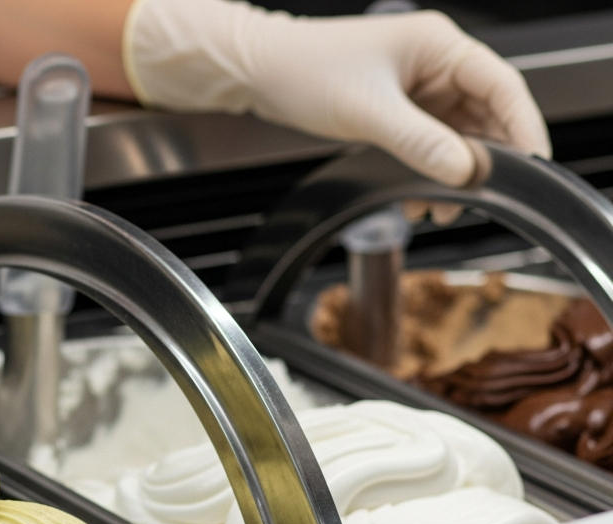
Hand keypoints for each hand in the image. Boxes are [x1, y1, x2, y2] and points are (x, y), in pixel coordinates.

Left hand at [123, 0, 549, 187]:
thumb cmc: (305, 70)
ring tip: (440, 209)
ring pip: (455, 133)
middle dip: (484, 160)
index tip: (534, 167)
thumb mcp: (367, 113)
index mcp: (439, 45)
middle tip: (482, 199)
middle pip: (484, 114)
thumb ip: (419, 143)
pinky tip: (415, 200)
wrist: (258, 72)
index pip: (503, 85)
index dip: (523, 128)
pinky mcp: (397, 107)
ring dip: (452, 172)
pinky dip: (426, 170)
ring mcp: (416, 85)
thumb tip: (464, 171)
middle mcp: (434, 62)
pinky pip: (427, 141)